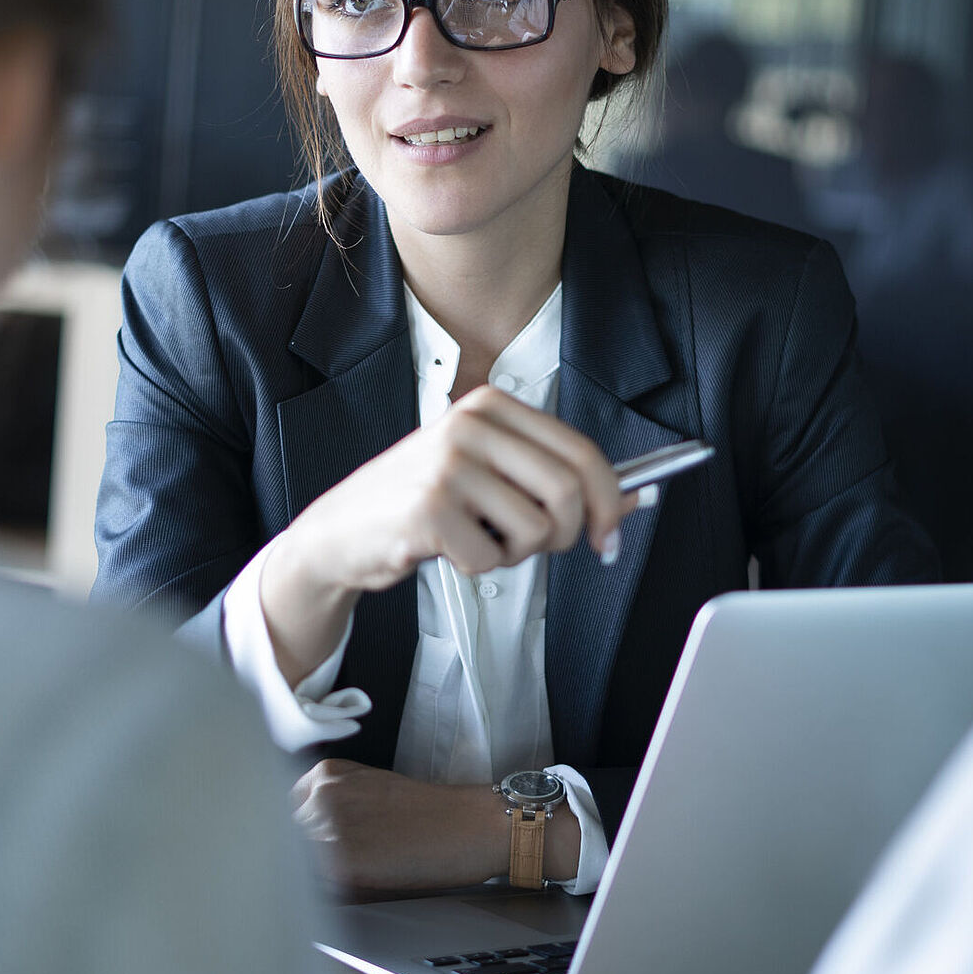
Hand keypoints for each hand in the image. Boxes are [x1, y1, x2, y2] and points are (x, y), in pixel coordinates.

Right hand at [261, 386, 635, 680]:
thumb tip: (631, 500)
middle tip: (541, 545)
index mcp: (490, 406)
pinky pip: (490, 558)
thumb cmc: (421, 501)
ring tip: (477, 536)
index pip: (580, 451)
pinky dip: (477, 566)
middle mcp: (469, 425)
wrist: (341, 531)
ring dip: (514, 552)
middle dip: (567, 533)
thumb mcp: (489, 474)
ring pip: (535, 529)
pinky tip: (448, 547)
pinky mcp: (428, 507)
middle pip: (568, 490)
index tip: (612, 533)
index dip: (610, 499)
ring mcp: (447, 463)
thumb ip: (552, 479)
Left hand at [291, 759, 509, 890]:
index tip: (299, 854)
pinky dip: (319, 896)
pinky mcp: (338, 864)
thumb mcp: (367, 790)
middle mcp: (319, 796)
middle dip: (292, 859)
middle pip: (279, 837)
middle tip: (321, 874)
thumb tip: (292, 844)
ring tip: (340, 884)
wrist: (465, 826)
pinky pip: (309, 888)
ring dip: (303, 879)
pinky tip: (348, 892)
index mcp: (326, 774)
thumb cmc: (425, 814)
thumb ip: (327, 806)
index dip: (290, 838)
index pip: (280, 812)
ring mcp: (326, 827)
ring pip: (289, 864)